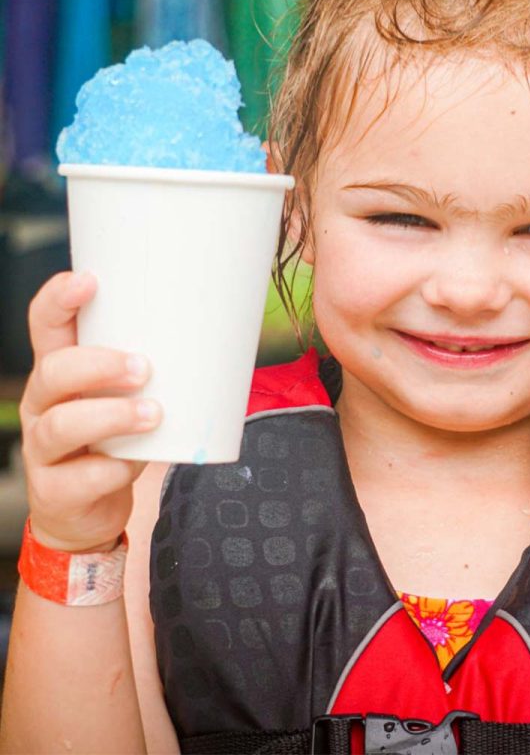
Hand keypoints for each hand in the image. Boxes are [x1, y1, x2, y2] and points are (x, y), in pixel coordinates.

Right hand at [19, 271, 160, 552]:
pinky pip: (81, 477)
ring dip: (112, 415)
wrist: (90, 511)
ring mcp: (44, 449)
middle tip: (144, 368)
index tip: (89, 280)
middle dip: (98, 364)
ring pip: (62, 424)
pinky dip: (113, 470)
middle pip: (52, 372)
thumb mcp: (129, 396)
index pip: (46, 325)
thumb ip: (155, 366)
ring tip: (153, 414)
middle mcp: (44, 404)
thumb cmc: (118, 438)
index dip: (59, 299)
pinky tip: (134, 464)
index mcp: (62, 372)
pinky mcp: (57, 490)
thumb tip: (224, 325)